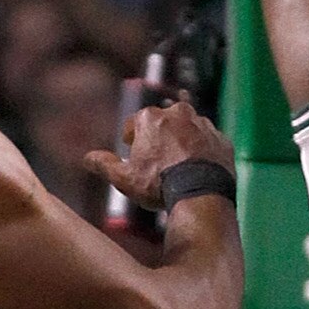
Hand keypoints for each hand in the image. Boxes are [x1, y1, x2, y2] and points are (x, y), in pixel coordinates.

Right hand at [88, 97, 234, 215]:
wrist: (201, 194)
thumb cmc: (159, 184)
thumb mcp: (124, 178)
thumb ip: (104, 165)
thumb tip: (87, 158)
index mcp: (151, 118)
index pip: (135, 123)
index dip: (132, 138)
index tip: (132, 150)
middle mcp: (178, 113)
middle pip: (164, 122)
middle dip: (159, 136)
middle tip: (157, 158)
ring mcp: (203, 125)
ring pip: (189, 129)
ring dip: (183, 141)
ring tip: (179, 165)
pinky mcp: (221, 140)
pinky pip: (209, 142)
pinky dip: (204, 151)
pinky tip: (199, 169)